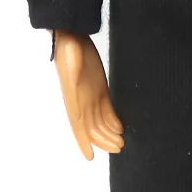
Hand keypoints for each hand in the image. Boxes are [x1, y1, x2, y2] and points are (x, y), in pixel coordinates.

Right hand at [55, 31, 123, 159]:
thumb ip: (73, 78)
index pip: (78, 126)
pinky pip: (106, 109)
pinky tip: (120, 127)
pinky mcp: (99, 89)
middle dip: (104, 140)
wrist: (72, 35)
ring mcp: (90, 96)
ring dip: (110, 133)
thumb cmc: (69, 48)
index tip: (90, 157)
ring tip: (122, 143)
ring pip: (100, 121)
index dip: (83, 142)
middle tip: (119, 148)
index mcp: (73, 99)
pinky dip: (112, 120)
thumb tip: (75, 104)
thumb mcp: (71, 61)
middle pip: (92, 127)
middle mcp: (81, 101)